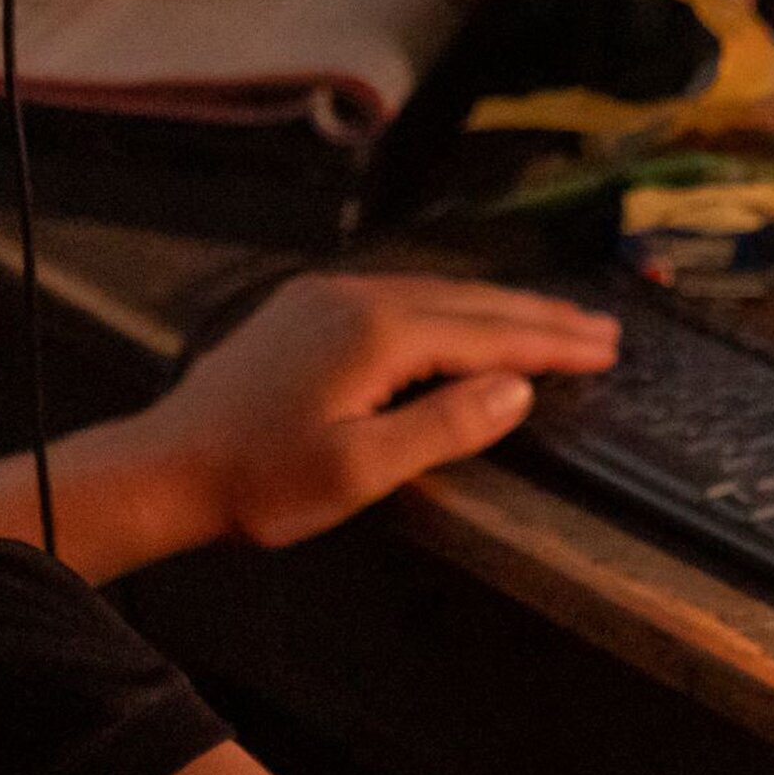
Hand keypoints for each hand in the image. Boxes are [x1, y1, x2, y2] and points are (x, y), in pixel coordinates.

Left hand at [135, 274, 619, 548]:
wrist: (166, 465)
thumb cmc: (261, 482)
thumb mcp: (361, 471)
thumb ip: (444, 426)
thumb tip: (517, 390)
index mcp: (378, 333)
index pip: (490, 334)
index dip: (552, 344)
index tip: (606, 349)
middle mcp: (357, 297)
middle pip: (470, 301)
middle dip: (539, 317)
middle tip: (601, 329)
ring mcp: (327, 296)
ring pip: (436, 292)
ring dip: (498, 308)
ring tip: (550, 321)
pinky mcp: (304, 308)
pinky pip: (399, 293)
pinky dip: (450, 306)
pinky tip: (463, 317)